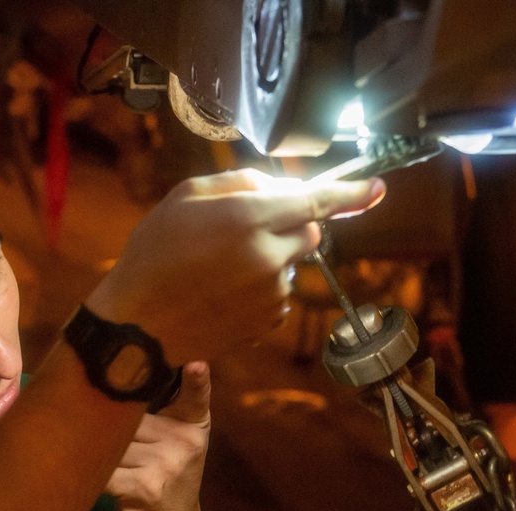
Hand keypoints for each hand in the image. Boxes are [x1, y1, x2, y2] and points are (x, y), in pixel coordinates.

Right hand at [86, 169, 384, 365]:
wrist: (138, 324)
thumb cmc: (153, 254)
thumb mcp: (185, 197)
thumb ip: (238, 182)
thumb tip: (275, 185)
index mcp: (250, 218)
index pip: (316, 200)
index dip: (351, 194)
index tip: (377, 189)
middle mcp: (269, 255)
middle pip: (310, 233)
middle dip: (290, 226)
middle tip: (245, 231)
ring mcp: (272, 292)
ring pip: (291, 264)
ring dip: (269, 260)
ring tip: (218, 269)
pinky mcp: (267, 320)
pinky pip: (279, 294)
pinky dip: (261, 289)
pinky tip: (222, 292)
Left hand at [105, 361, 212, 510]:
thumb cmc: (166, 481)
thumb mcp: (175, 446)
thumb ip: (159, 418)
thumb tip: (110, 386)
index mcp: (192, 427)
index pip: (196, 399)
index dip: (197, 381)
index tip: (197, 364)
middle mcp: (184, 444)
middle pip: (128, 418)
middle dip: (111, 431)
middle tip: (104, 442)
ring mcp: (166, 465)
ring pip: (113, 442)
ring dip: (100, 455)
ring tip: (105, 468)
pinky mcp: (144, 487)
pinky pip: (105, 470)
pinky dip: (93, 475)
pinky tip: (93, 481)